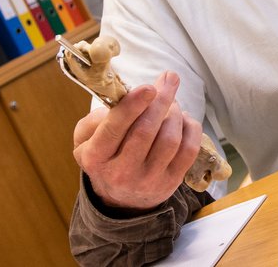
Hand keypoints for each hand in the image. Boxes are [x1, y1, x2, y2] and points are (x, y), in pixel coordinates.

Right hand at [73, 71, 202, 212]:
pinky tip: (183, 119)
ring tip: (172, 102)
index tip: (149, 87)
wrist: (121, 197)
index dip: (133, 106)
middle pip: (146, 130)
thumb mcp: (86, 139)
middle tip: (169, 79)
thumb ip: (95, 117)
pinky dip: (191, 127)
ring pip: (170, 139)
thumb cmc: (105, 156)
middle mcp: (121, 172)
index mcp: (96, 157)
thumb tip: (124, 100)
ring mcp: (148, 180)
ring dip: (175, 113)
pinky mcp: (171, 182)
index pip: (114, 129)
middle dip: (161, 100)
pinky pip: (189, 150)